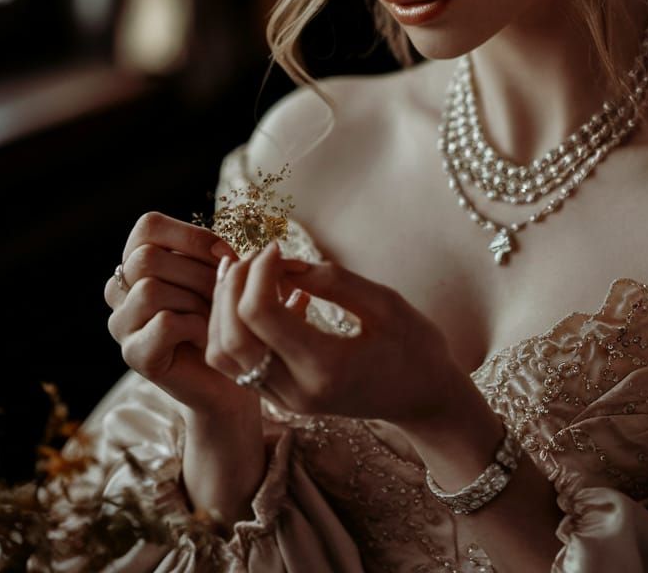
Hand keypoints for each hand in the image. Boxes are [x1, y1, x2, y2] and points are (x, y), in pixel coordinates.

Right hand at [104, 212, 252, 419]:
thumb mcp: (226, 274)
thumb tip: (225, 253)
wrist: (235, 373)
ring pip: (150, 290)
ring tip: (213, 317)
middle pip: (146, 259)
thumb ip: (217, 255)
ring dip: (196, 301)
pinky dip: (195, 326)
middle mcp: (120, 290)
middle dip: (198, 272)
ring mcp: (122, 323)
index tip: (224, 255)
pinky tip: (205, 338)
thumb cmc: (229, 315)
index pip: (148, 226)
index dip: (190, 236)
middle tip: (222, 295)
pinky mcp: (133, 354)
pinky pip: (163, 323)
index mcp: (138, 261)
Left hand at [206, 241, 464, 427]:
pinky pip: (237, 362)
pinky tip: (260, 296)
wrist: (424, 399)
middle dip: (233, 285)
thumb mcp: (385, 302)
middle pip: (231, 335)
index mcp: (325, 366)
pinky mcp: (281, 399)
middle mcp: (296, 389)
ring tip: (245, 272)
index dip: (259, 271)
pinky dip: (234, 326)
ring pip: (223, 354)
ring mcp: (285, 400)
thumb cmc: (414, 346)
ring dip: (223, 308)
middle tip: (259, 256)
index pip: (259, 314)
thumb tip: (284, 262)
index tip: (279, 247)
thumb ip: (333, 281)